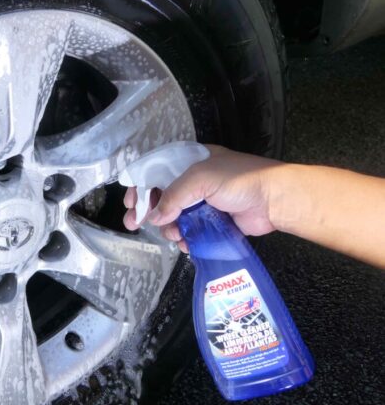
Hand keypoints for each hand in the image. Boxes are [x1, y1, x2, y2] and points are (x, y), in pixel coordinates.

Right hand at [122, 145, 283, 252]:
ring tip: (172, 234)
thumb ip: (172, 196)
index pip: (156, 171)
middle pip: (161, 196)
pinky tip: (184, 243)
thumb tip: (153, 217)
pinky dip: (184, 238)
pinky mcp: (212, 221)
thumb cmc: (239, 179)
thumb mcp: (200, 178)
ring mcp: (203, 202)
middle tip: (133, 224)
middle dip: (147, 211)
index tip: (130, 203)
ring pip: (173, 217)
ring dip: (167, 227)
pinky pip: (190, 231)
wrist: (274, 200)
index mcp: (190, 161)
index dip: (140, 186)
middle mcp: (194, 180)